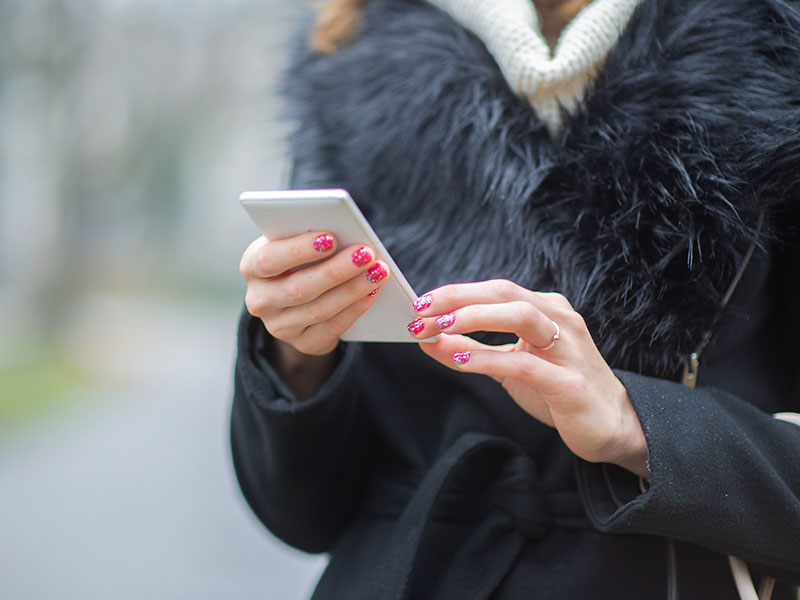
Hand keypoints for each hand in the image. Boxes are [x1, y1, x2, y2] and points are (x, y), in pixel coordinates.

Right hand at [240, 232, 389, 397]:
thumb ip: (309, 238)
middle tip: (365, 253)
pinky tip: (373, 292)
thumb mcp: (294, 245)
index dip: (299, 250)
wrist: (294, 298)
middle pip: (299, 288)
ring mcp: (280, 326)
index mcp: (251, 267)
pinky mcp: (303, 343)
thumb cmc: (298, 258)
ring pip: (319, 309)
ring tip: (378, 271)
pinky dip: (355, 308)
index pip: (269, 260)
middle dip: (336, 271)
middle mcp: (260, 300)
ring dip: (353, 289)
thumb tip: (345, 234)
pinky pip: (332, 327)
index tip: (330, 237)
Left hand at [408, 280, 648, 477]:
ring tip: (440, 328)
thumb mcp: (511, 365)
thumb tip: (429, 338)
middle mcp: (560, 320)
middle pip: (506, 293)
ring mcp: (569, 349)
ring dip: (474, 318)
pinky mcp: (570, 383)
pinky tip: (460, 362)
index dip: (456, 292)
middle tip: (421, 311)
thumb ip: (473, 350)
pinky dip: (489, 359)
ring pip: (521, 315)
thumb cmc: (558, 390)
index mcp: (547, 310)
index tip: (420, 302)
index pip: (497, 289)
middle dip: (459, 298)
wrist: (613, 425)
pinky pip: (526, 364)